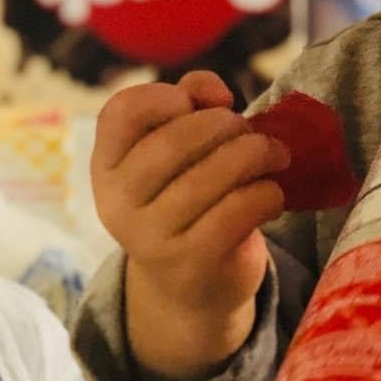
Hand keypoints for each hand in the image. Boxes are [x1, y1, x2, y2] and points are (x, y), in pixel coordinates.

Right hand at [91, 71, 289, 380]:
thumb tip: (214, 91)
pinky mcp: (192, 263)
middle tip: (252, 133)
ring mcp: (152, 237)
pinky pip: (238, 209)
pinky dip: (267, 193)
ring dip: (257, 154)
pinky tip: (272, 195)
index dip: (165, 96)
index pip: (121, 112)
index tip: (199, 104)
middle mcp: (119, 203)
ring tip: (274, 156)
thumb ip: (190, 104)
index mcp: (107, 167)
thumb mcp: (178, 154)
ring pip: (212, 174)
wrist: (192, 289)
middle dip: (227, 125)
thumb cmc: (188, 201)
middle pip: (174, 139)